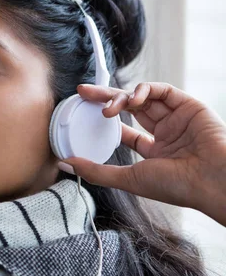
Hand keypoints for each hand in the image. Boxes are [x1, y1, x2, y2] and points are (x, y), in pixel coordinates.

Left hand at [59, 82, 225, 225]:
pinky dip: (144, 90)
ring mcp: (177, 119)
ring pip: (143, 98)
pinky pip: (162, 90)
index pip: (124, 132)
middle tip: (82, 92)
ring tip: (108, 108)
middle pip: (129, 109)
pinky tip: (131, 98)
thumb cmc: (176, 186)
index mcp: (154, 153)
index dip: (104, 121)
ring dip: (121, 97)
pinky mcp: (189, 106)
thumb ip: (96, 171)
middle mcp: (165, 134)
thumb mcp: (128, 178)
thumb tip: (64, 164)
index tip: (82, 112)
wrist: (213, 180)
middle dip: (105, 98)